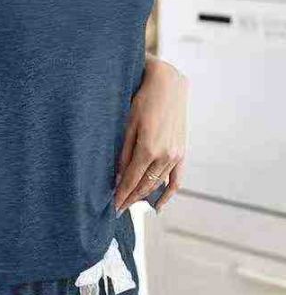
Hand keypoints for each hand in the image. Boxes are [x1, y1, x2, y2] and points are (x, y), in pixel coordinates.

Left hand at [114, 58, 187, 214]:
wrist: (168, 85)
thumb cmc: (142, 100)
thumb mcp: (127, 125)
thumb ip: (124, 154)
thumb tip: (117, 178)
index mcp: (148, 149)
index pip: (130, 181)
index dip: (121, 196)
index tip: (112, 207)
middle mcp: (164, 156)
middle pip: (144, 186)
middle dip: (130, 199)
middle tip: (117, 209)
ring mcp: (176, 155)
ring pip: (158, 185)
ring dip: (144, 196)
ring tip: (130, 204)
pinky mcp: (182, 152)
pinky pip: (176, 180)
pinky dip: (168, 194)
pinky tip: (158, 205)